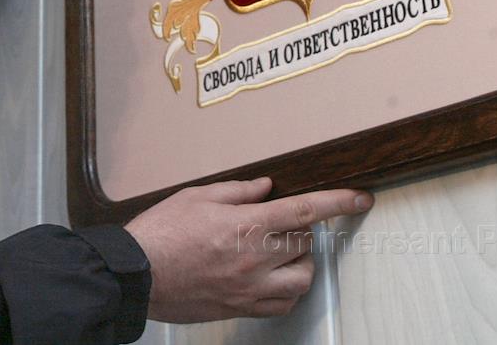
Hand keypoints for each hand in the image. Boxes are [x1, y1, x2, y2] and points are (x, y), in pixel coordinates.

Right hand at [125, 178, 372, 322]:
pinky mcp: (242, 308)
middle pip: (305, 243)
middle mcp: (255, 260)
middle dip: (299, 229)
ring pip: (303, 278)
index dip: (338, 202)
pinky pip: (283, 303)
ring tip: (278, 249)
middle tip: (276, 221)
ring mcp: (250, 289)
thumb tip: (265, 188)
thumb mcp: (197, 196)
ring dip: (299, 261)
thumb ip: (237, 191)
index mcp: (246, 226)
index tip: (360, 198)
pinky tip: (270, 275)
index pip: (305, 211)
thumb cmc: (160, 233)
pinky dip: (286, 288)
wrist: (136, 275)